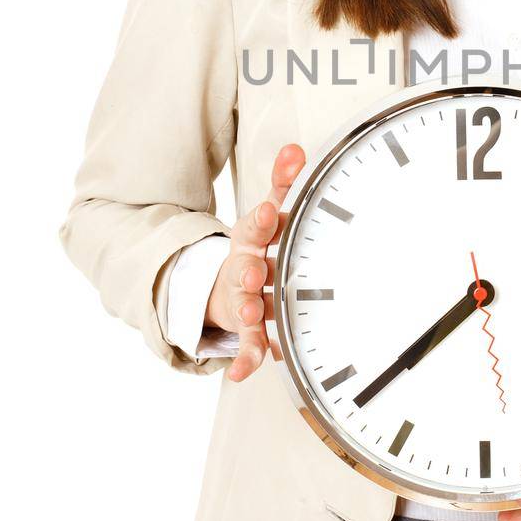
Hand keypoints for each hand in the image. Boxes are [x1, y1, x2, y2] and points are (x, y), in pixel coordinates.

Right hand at [202, 143, 305, 382]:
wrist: (224, 284)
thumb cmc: (258, 245)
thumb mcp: (269, 214)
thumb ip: (283, 183)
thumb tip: (295, 148)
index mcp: (252, 237)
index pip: (257, 223)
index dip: (263, 217)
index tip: (270, 210)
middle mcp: (243, 266)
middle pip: (245, 264)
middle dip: (249, 265)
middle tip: (254, 268)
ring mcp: (243, 297)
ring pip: (245, 302)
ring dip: (249, 306)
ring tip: (253, 311)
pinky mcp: (247, 326)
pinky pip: (248, 343)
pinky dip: (246, 358)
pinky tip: (243, 372)